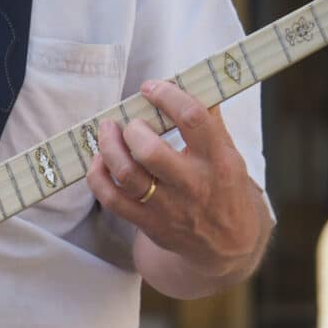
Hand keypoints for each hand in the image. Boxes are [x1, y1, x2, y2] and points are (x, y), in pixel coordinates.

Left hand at [86, 80, 262, 277]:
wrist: (226, 246)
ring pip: (126, 174)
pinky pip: (111, 198)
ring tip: (106, 132)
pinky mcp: (147, 223)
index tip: (151, 88)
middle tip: (129, 122)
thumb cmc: (224, 189)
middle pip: (150, 151)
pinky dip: (98, 176)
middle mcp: (193, 184)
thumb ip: (210, 122)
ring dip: (108, 148)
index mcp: (218, 160)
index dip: (167, 96)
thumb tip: (190, 81)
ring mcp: (167, 207)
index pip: (193, 119)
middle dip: (132, 129)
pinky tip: (99, 161)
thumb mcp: (229, 155)